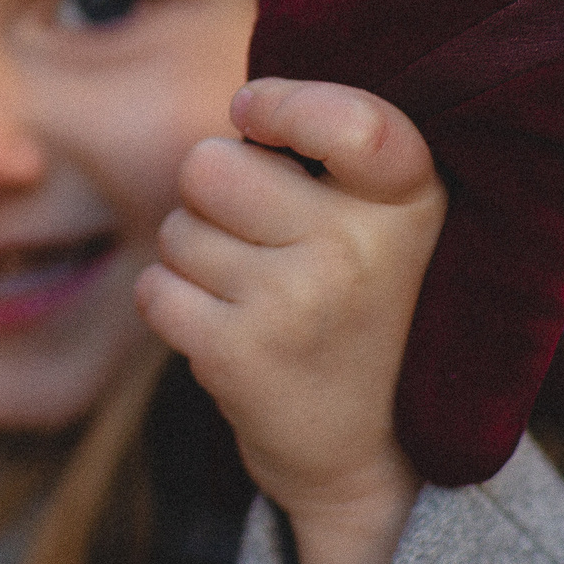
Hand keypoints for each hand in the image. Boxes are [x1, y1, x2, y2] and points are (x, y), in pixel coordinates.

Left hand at [135, 78, 445, 563]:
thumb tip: (241, 102)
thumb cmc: (360, 306)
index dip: (281, 105)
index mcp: (409, 198)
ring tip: (256, 297)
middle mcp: (358, 247)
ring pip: (177, 229)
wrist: (374, 460)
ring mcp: (297, 302)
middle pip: (209, 165)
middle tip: (259, 242)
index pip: (348, 121)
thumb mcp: (385, 224)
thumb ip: (328, 156)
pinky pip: (154, 289)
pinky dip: (173, 307)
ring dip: (196, 257)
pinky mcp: (239, 354)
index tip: (252, 113)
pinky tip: (228, 333)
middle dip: (213, 196)